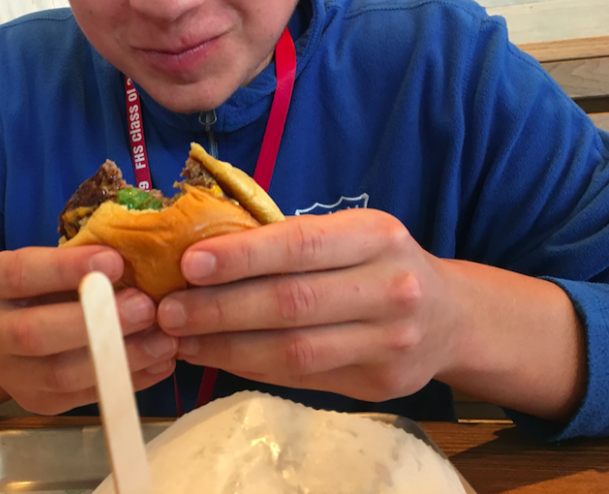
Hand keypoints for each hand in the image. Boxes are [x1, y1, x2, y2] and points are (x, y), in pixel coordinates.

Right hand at [0, 246, 177, 414]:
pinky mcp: (38, 402)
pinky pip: (85, 397)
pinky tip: (161, 363)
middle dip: (96, 321)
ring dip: (119, 357)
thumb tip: (141, 252)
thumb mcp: (52, 263)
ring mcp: (11, 374)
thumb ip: (84, 261)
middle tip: (145, 307)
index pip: (21, 274)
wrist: (12, 333)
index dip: (66, 268)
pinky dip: (129, 380)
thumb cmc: (45, 286)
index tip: (115, 260)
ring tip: (163, 340)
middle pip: (36, 333)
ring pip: (62, 374)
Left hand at [156, 209, 460, 401]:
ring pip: (294, 350)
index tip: (189, 263)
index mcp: (376, 235)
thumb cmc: (379, 264)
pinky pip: (301, 377)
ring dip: (226, 346)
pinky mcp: (381, 384)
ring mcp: (390, 341)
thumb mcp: (350, 235)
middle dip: (220, 308)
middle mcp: (390, 287)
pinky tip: (216, 357)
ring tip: (181, 339)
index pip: (299, 244)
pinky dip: (251, 367)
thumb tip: (202, 254)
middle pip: (291, 302)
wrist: (451, 317)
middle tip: (169, 311)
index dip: (241, 256)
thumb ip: (291, 242)